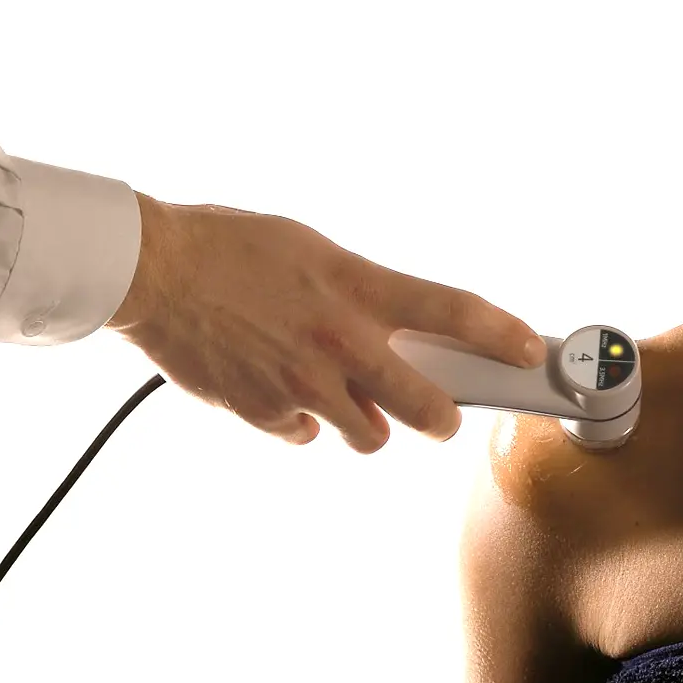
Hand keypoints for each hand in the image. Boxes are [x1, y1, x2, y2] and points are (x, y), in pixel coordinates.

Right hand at [106, 193, 546, 453]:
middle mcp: (340, 342)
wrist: (154, 271)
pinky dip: (303, 421)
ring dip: (365, 422)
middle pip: (427, 408)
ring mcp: (303, 384)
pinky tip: (282, 391)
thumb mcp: (311, 250)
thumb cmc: (230, 247)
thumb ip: (357, 293)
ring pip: (368, 436)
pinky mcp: (265, 412)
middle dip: (443, 417)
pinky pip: (305, 435)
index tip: (528, 351)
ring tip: (342, 395)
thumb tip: (384, 329)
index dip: (502, 335)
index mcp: (356, 288)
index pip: (453, 311)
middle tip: (441, 413)